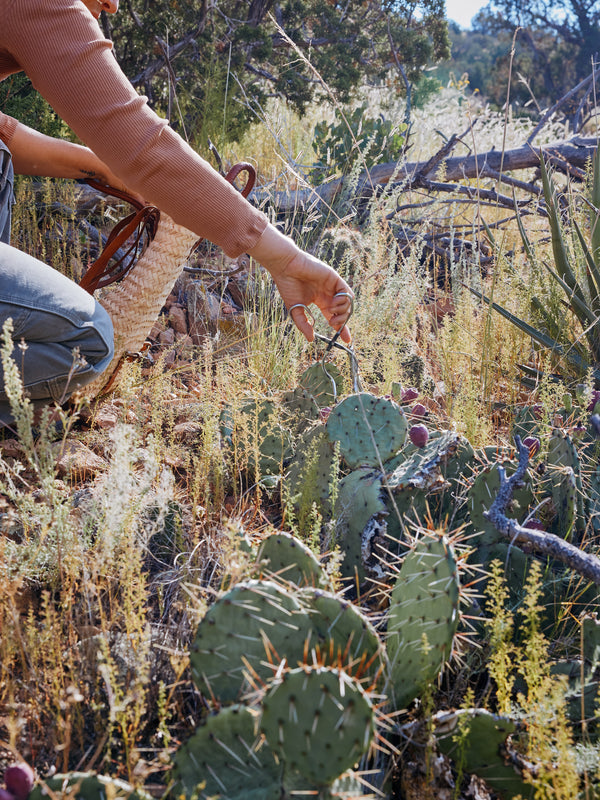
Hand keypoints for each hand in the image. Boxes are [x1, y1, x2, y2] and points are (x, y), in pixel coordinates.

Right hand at [248, 223, 352, 342]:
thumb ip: (304, 324)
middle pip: (344, 311)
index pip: (335, 316)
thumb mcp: (295, 310)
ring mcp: (333, 286)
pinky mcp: (335, 278)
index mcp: (320, 301)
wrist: (286, 268)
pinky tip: (333, 303)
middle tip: (333, 323)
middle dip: (343, 321)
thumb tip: (311, 339)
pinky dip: (344, 300)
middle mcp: (328, 294)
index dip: (341, 328)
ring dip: (342, 311)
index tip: (346, 340)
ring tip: (331, 312)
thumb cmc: (288, 286)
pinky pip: (347, 292)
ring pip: (348, 302)